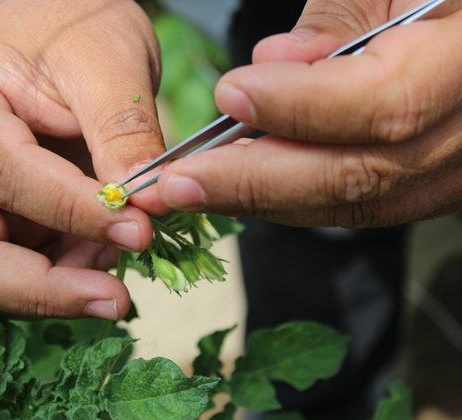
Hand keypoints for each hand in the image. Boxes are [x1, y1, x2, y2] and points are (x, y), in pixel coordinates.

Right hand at [0, 0, 164, 318]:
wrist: (59, 18)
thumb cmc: (71, 19)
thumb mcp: (107, 61)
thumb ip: (123, 135)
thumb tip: (145, 209)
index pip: (1, 177)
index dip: (70, 213)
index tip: (137, 229)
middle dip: (42, 290)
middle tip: (114, 300)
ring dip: (60, 284)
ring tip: (120, 260)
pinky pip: (22, 261)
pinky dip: (67, 271)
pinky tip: (107, 252)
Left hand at [156, 0, 461, 227]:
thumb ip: (342, 17)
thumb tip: (275, 59)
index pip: (387, 102)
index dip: (302, 107)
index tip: (229, 94)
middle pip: (361, 176)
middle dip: (257, 182)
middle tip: (180, 184)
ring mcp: (453, 172)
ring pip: (354, 203)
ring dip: (264, 199)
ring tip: (197, 189)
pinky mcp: (427, 188)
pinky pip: (357, 206)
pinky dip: (292, 200)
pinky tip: (242, 186)